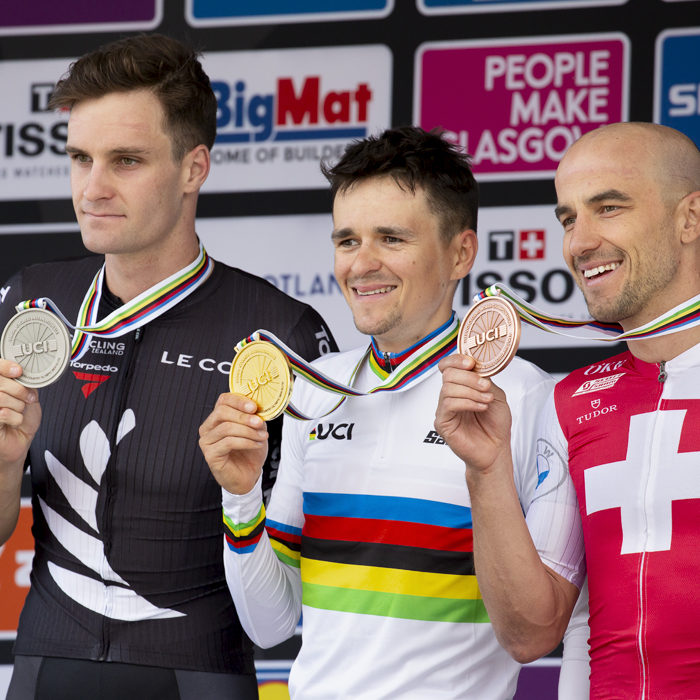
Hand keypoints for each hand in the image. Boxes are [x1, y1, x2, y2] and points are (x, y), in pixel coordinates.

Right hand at [0, 360, 40, 466]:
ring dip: (18, 406)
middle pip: (0, 383)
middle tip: (28, 399)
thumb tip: (24, 373)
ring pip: (1, 398)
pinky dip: (16, 418)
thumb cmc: (23, 418)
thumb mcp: (28, 396)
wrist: (21, 440)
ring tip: (20, 412)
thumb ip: (24, 383)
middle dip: (19, 391)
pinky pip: (3, 413)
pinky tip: (14, 422)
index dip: (5, 366)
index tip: (18, 371)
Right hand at [199, 393, 268, 494]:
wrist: (248, 475)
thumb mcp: (255, 429)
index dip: (238, 400)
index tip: (254, 407)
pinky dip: (245, 442)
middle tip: (259, 422)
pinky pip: (228, 442)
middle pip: (221, 411)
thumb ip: (254, 418)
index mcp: (217, 417)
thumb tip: (258, 410)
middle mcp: (208, 427)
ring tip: (262, 436)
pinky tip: (256, 444)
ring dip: (248, 431)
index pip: (223, 400)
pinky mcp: (210, 454)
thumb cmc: (249, 451)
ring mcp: (207, 441)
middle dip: (243, 416)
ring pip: (226, 428)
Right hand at [435, 355, 511, 474]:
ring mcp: (444, 409)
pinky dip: (467, 402)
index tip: (471, 362)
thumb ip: (485, 380)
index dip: (456, 360)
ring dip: (471, 391)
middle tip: (486, 386)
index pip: (448, 366)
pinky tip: (480, 407)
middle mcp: (449, 395)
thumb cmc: (495, 425)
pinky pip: (449, 405)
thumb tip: (478, 367)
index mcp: (460, 386)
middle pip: (448, 374)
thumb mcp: (496, 395)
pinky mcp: (442, 423)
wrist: (496, 450)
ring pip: (448, 388)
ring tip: (486, 400)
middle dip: (469, 377)